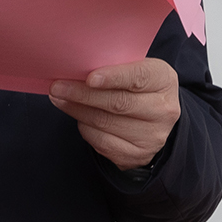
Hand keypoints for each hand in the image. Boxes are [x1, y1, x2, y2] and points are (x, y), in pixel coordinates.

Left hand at [48, 58, 179, 170]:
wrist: (156, 116)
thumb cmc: (138, 85)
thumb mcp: (136, 68)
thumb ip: (115, 66)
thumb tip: (78, 67)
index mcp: (164, 80)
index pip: (138, 78)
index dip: (113, 77)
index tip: (89, 78)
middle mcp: (163, 110)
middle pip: (118, 103)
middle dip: (82, 94)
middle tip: (58, 87)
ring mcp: (152, 136)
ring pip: (105, 123)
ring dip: (76, 110)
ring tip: (59, 98)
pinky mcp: (137, 155)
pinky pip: (102, 142)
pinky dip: (84, 127)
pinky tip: (76, 116)